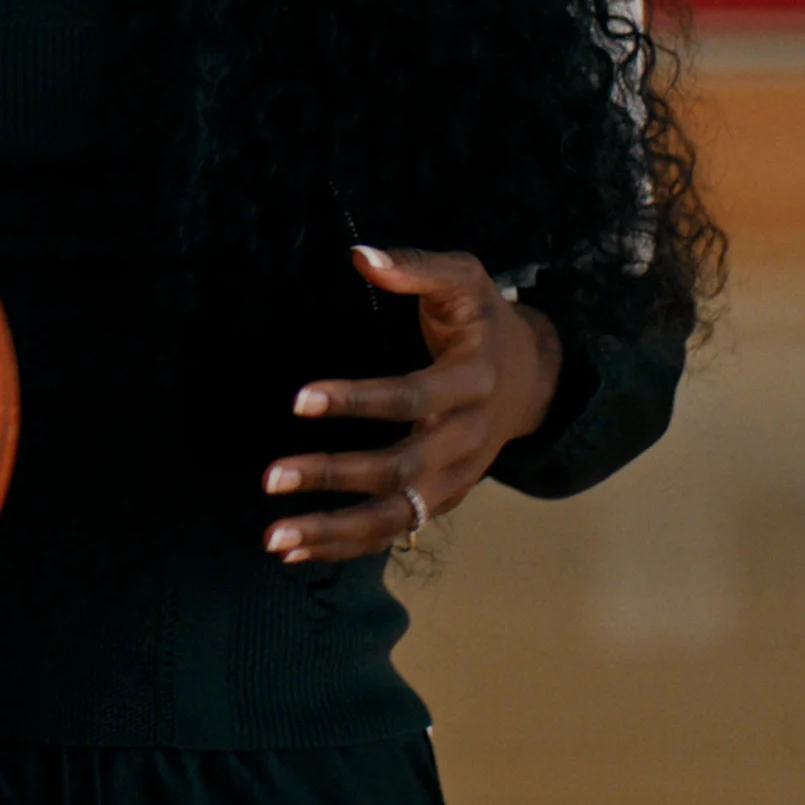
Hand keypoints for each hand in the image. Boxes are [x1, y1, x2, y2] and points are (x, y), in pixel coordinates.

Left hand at [259, 245, 561, 564]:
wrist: (533, 378)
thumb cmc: (483, 321)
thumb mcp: (463, 280)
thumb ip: (415, 266)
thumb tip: (360, 254)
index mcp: (472, 381)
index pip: (411, 396)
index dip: (357, 399)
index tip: (300, 399)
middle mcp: (466, 439)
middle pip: (399, 468)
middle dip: (334, 475)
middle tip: (271, 477)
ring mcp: (456, 478)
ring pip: (395, 516)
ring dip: (334, 530)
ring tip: (276, 537)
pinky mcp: (442, 500)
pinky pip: (393, 529)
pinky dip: (346, 545)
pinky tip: (296, 550)